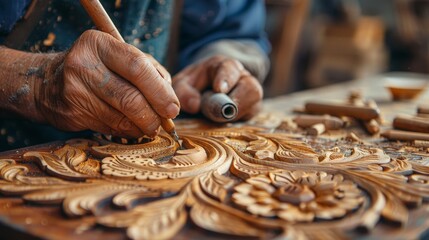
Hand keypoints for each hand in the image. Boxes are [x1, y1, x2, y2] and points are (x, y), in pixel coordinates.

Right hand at [36, 30, 179, 137]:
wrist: (48, 82)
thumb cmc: (97, 67)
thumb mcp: (121, 57)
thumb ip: (150, 72)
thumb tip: (171, 101)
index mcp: (99, 43)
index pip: (137, 67)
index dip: (160, 91)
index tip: (173, 108)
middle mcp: (83, 65)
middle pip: (130, 97)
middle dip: (154, 115)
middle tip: (164, 123)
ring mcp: (74, 91)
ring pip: (121, 117)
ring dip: (142, 127)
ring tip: (151, 127)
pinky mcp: (72, 114)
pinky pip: (110, 127)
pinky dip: (127, 131)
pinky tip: (132, 128)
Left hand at [173, 55, 262, 120]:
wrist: (202, 92)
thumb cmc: (193, 85)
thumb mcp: (182, 84)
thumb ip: (184, 92)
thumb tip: (195, 106)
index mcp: (224, 66)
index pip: (230, 68)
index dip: (226, 78)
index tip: (218, 89)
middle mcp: (242, 78)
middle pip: (250, 87)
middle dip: (238, 100)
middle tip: (222, 111)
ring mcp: (248, 94)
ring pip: (254, 103)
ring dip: (237, 113)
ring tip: (220, 118)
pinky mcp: (250, 109)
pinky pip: (250, 116)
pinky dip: (237, 121)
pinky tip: (224, 122)